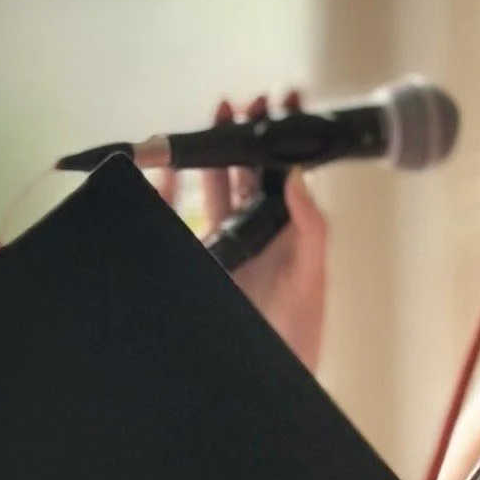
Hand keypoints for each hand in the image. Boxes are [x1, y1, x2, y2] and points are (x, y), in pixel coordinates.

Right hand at [156, 93, 329, 373]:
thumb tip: (299, 176)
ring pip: (217, 188)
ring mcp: (228, 243)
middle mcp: (260, 231)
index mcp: (291, 229)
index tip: (286, 101)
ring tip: (216, 117)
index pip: (287, 173)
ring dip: (213, 154)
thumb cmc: (298, 333)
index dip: (285, 138)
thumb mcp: (311, 275)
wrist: (270, 378)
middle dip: (245, 136)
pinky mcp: (200, 258)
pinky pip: (180, 218)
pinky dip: (170, 191)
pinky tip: (168, 167)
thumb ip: (308, 225)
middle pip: (249, 174)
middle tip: (243, 101)